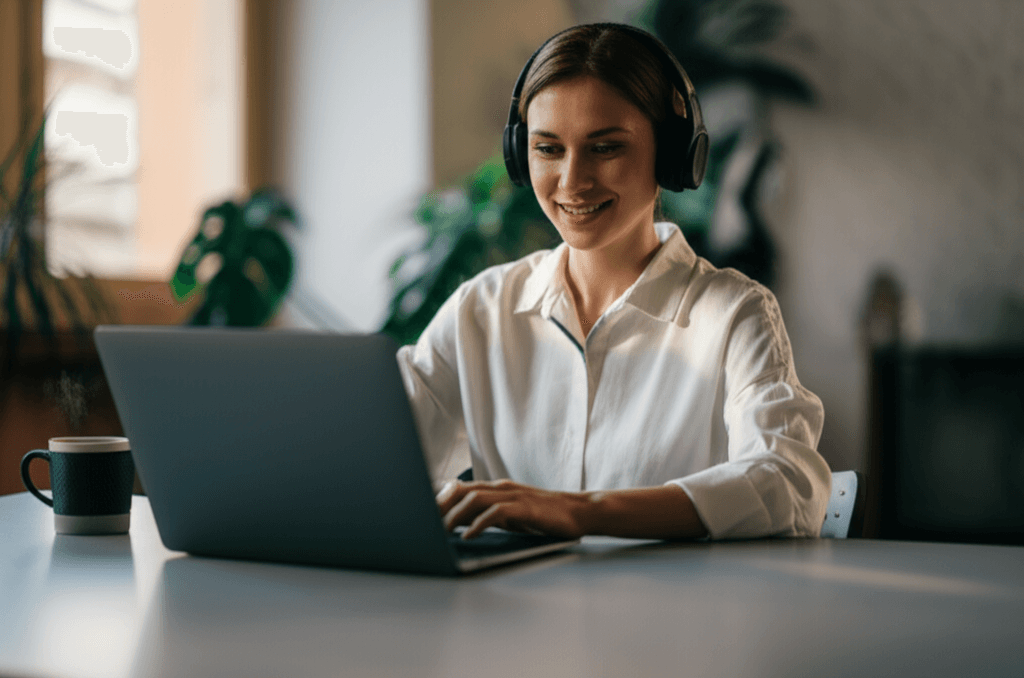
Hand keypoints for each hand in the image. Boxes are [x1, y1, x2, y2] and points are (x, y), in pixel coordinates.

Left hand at [436, 479, 589, 539]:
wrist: (578, 511)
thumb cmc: (544, 516)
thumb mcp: (511, 514)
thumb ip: (487, 514)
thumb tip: (459, 522)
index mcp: (497, 489)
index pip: (461, 489)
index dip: (440, 501)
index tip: (421, 515)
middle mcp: (501, 488)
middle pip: (462, 490)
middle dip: (440, 506)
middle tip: (423, 523)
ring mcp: (513, 496)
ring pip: (475, 498)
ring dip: (455, 515)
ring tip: (441, 532)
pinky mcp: (524, 507)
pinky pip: (495, 512)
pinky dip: (478, 523)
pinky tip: (468, 535)